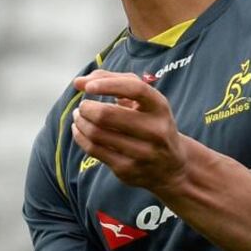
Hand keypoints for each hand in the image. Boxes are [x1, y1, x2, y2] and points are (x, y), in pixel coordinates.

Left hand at [72, 70, 189, 191]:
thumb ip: (113, 81)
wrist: (170, 165)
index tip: (88, 87)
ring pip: (96, 133)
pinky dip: (80, 136)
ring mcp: (142, 152)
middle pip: (107, 115)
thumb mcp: (142, 99)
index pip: (135, 89)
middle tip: (83, 105)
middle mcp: (155, 130)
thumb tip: (79, 82)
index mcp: (160, 107)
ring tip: (79, 115)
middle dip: (87, 107)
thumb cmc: (150, 122)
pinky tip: (79, 129)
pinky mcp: (127, 169)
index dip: (108, 85)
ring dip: (80, 121)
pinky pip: (93, 149)